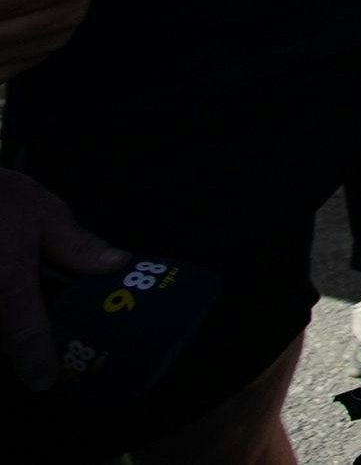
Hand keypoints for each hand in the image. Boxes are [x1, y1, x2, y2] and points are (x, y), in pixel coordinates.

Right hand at [0, 168, 128, 390]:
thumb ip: (77, 245)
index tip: (46, 381)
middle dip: (22, 347)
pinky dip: (1, 313)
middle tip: (46, 355)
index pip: (23, 332)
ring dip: (8, 328)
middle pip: (2, 337)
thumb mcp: (43, 211)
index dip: (36, 361)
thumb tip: (117, 264)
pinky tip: (12, 301)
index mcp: (9, 278)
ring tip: (33, 332)